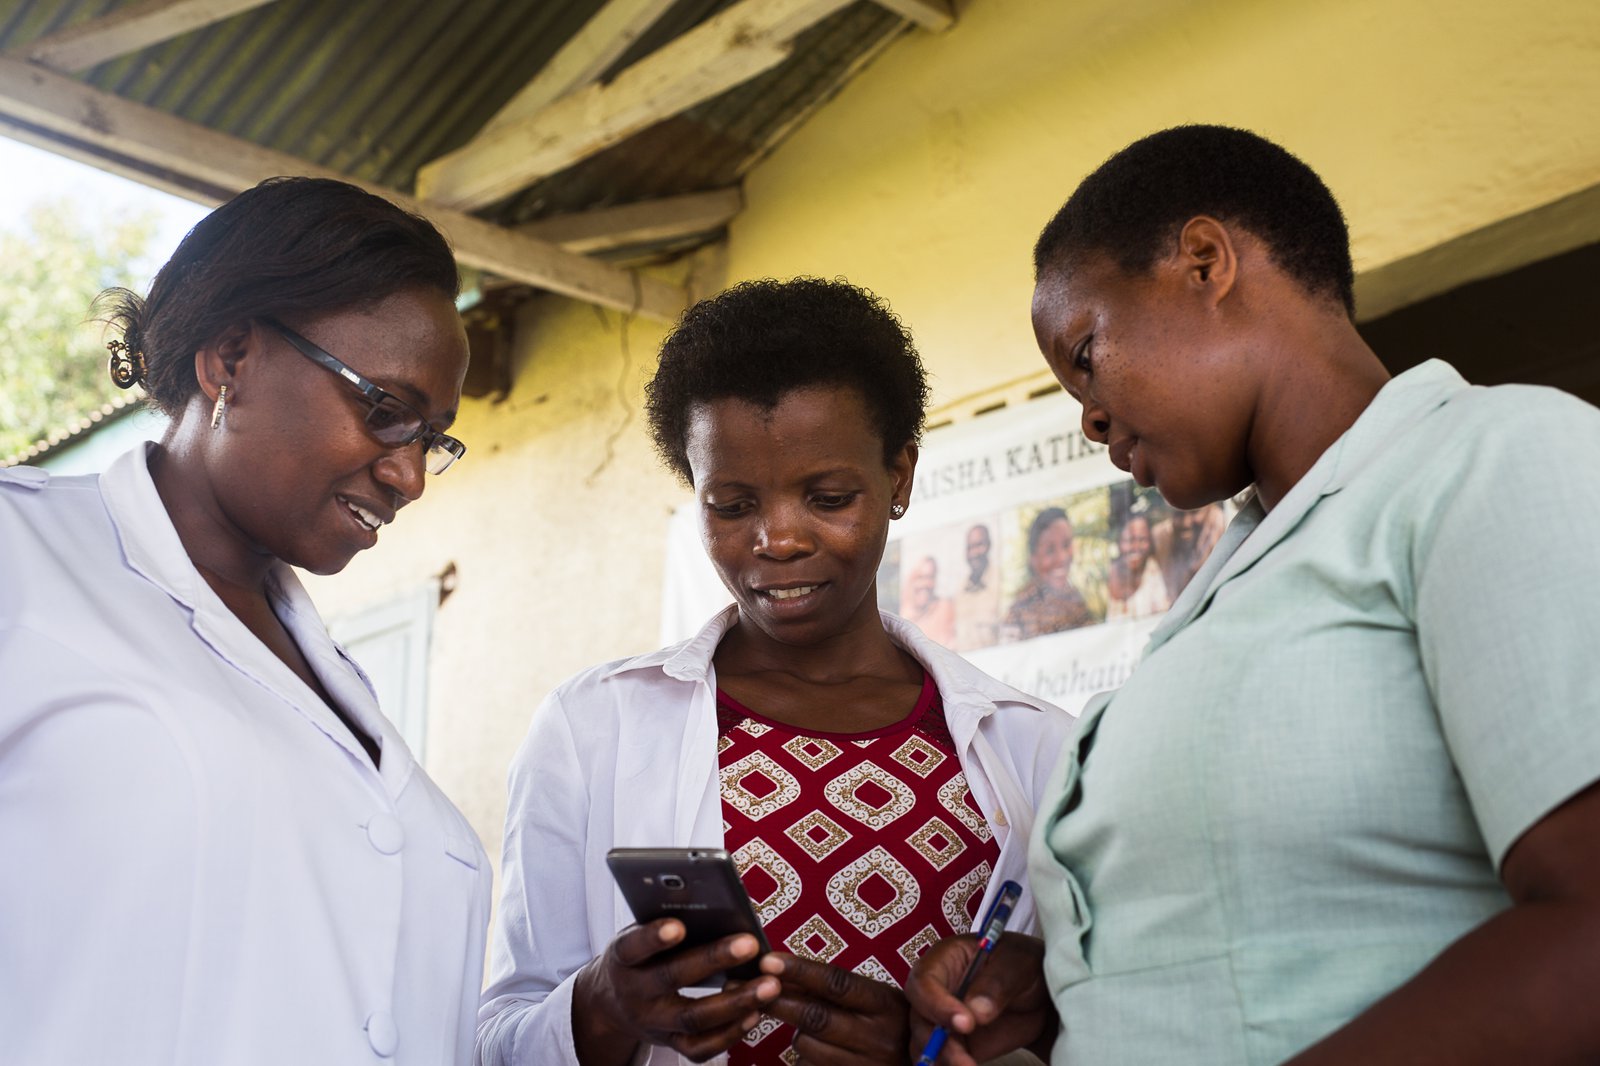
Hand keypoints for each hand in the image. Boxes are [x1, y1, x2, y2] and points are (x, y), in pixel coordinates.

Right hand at [572, 918, 780, 1064]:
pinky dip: (729, 1033)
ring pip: (693, 1017)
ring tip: (769, 985)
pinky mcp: (669, 1042)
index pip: (633, 946)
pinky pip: (700, 1047)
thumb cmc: (638, 957)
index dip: (653, 938)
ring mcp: (652, 1022)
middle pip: (672, 978)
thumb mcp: (637, 936)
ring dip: (735, 1002)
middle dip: (712, 960)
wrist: (612, 1004)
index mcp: (621, 959)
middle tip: (750, 944)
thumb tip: (713, 905)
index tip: (678, 925)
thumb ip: (664, 923)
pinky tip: (755, 1013)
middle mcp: (634, 993)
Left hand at [760, 952, 908, 1064]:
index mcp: (886, 1005)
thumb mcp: (880, 1002)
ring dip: (797, 1034)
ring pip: (807, 1046)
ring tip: (811, 1029)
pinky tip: (819, 1053)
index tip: (769, 961)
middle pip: (815, 1017)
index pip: (836, 983)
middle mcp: (878, 1038)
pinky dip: (805, 1059)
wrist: (928, 1065)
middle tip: (749, 989)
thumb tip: (783, 973)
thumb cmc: (894, 1028)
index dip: (799, 970)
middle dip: (778, 1001)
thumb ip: (841, 991)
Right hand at [904, 933, 1055, 1065]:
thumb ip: (996, 984)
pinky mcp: (953, 1044)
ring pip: (924, 1043)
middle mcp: (935, 991)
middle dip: (937, 1041)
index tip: (965, 1023)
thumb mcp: (1017, 963)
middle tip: (966, 1060)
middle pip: (919, 1017)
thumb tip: (976, 1012)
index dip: (937, 1004)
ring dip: (942, 1059)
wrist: (1038, 993)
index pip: (925, 982)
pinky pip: (941, 1059)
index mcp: (944, 961)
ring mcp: (941, 1020)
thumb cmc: (1022, 965)